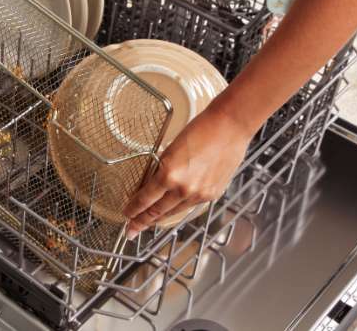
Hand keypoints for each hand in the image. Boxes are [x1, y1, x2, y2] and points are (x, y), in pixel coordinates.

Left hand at [122, 107, 252, 239]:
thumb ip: (162, 169)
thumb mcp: (171, 149)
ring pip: (174, 211)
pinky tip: (173, 209)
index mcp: (169, 174)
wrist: (229, 127)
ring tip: (149, 222)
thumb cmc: (200, 129)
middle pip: (158, 211)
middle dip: (142, 222)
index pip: (145, 199)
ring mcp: (199, 194)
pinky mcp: (212, 194)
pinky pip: (190, 206)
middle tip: (131, 230)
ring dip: (160, 217)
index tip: (126, 215)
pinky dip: (179, 208)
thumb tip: (152, 185)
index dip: (133, 209)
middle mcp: (184, 188)